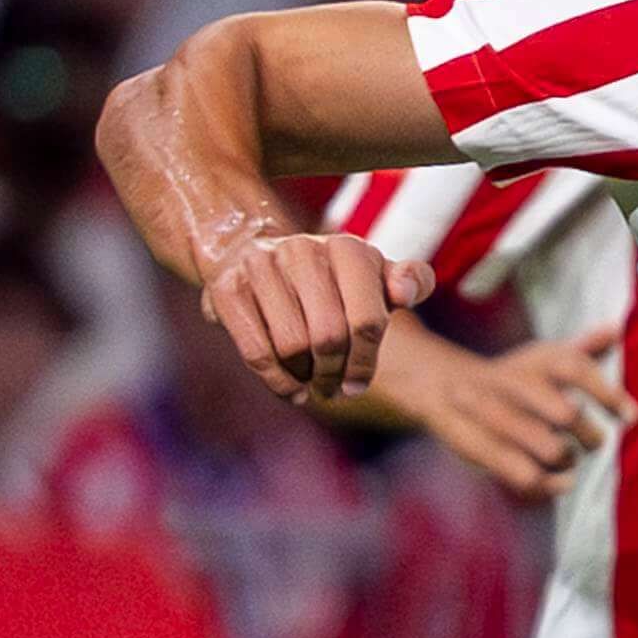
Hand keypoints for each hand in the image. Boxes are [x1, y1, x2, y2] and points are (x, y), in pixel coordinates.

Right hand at [206, 228, 430, 404]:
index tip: (357, 385)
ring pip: (292, 347)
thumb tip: (405, 292)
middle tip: (334, 389)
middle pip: (329, 338)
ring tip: (312, 383)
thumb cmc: (331, 280)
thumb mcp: (374, 276)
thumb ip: (409, 281)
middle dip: (334, 373)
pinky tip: (291, 389)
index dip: (364, 362)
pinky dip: (278, 382)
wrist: (254, 254)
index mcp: (348, 248)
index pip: (367, 321)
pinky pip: (257, 352)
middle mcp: (304, 250)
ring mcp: (262, 266)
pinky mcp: (228, 289)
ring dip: (306, 378)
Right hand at [383, 320, 630, 499]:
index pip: (575, 369)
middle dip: (590, 435)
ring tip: (567, 456)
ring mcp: (497, 418)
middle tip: (594, 441)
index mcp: (535, 362)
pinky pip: (528, 477)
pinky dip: (552, 484)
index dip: (607, 393)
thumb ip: (583, 349)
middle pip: (567, 414)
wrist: (444, 387)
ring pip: (552, 449)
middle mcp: (516, 386)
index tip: (631, 416)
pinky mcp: (482, 449)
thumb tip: (616, 328)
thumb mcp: (543, 357)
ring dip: (569, 458)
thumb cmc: (510, 377)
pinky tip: (563, 481)